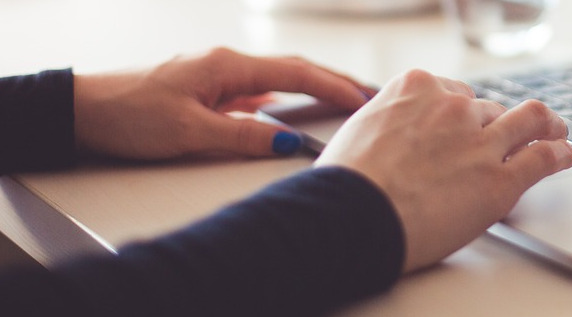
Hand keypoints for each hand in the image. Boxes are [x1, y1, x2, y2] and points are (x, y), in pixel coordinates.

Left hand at [73, 47, 375, 158]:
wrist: (80, 110)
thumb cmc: (127, 115)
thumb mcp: (191, 132)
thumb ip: (244, 136)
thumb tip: (290, 143)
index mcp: (227, 66)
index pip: (297, 73)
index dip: (335, 87)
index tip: (366, 100)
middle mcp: (225, 64)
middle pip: (294, 68)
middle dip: (334, 80)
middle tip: (371, 93)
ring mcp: (215, 74)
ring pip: (277, 78)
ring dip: (312, 87)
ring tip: (342, 99)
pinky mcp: (204, 89)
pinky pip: (256, 89)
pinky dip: (283, 96)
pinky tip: (287, 108)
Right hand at [315, 69, 571, 272]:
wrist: (353, 215)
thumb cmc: (347, 184)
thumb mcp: (360, 131)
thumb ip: (389, 125)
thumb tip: (393, 137)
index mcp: (416, 88)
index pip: (456, 93)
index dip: (465, 112)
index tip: (471, 122)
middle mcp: (454, 108)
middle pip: (489, 110)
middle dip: (497, 125)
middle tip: (510, 136)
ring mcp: (481, 142)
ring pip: (529, 121)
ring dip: (546, 126)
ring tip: (556, 132)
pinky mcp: (500, 180)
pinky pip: (543, 158)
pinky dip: (560, 155)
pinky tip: (566, 156)